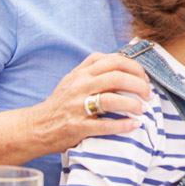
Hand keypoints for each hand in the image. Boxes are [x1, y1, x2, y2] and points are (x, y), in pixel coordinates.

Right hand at [29, 53, 150, 152]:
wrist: (36, 127)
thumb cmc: (61, 102)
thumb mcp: (75, 78)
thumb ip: (96, 67)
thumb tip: (126, 58)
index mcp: (83, 73)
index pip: (115, 61)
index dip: (135, 67)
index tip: (144, 78)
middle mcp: (80, 86)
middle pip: (117, 77)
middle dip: (139, 85)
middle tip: (148, 95)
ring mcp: (78, 106)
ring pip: (111, 99)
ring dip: (132, 104)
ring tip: (142, 109)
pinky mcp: (77, 126)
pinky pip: (104, 125)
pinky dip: (122, 125)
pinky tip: (134, 124)